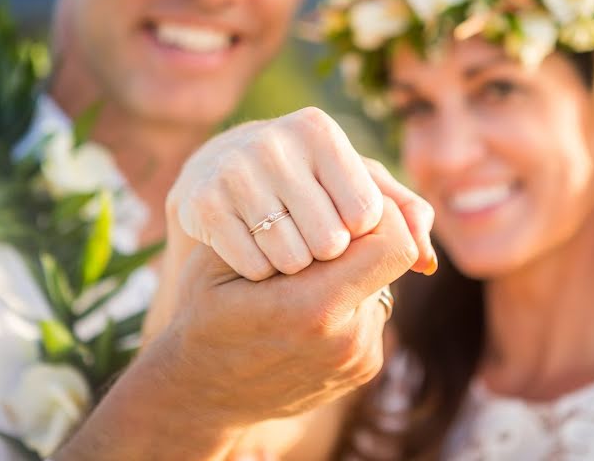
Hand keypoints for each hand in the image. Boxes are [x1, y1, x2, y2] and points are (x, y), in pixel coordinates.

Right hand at [167, 195, 416, 421]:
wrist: (201, 395)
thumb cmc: (206, 313)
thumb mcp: (223, 260)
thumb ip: (280, 225)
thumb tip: (340, 200)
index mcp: (313, 306)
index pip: (392, 243)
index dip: (377, 213)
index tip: (344, 205)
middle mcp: (347, 338)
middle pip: (390, 261)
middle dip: (365, 238)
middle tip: (325, 233)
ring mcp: (358, 358)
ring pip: (384, 284)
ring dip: (355, 269)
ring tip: (307, 274)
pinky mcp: (364, 368)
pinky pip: (374, 312)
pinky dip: (350, 298)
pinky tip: (309, 303)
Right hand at [168, 107, 435, 280]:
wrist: (218, 172)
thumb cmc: (305, 182)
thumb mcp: (352, 183)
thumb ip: (399, 212)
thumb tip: (427, 261)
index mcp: (318, 129)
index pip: (367, 213)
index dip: (360, 235)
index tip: (345, 230)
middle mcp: (274, 141)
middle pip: (330, 240)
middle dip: (328, 257)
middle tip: (313, 245)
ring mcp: (233, 170)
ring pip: (291, 257)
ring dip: (296, 269)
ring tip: (287, 250)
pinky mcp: (202, 203)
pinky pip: (253, 265)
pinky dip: (263, 274)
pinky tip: (258, 256)